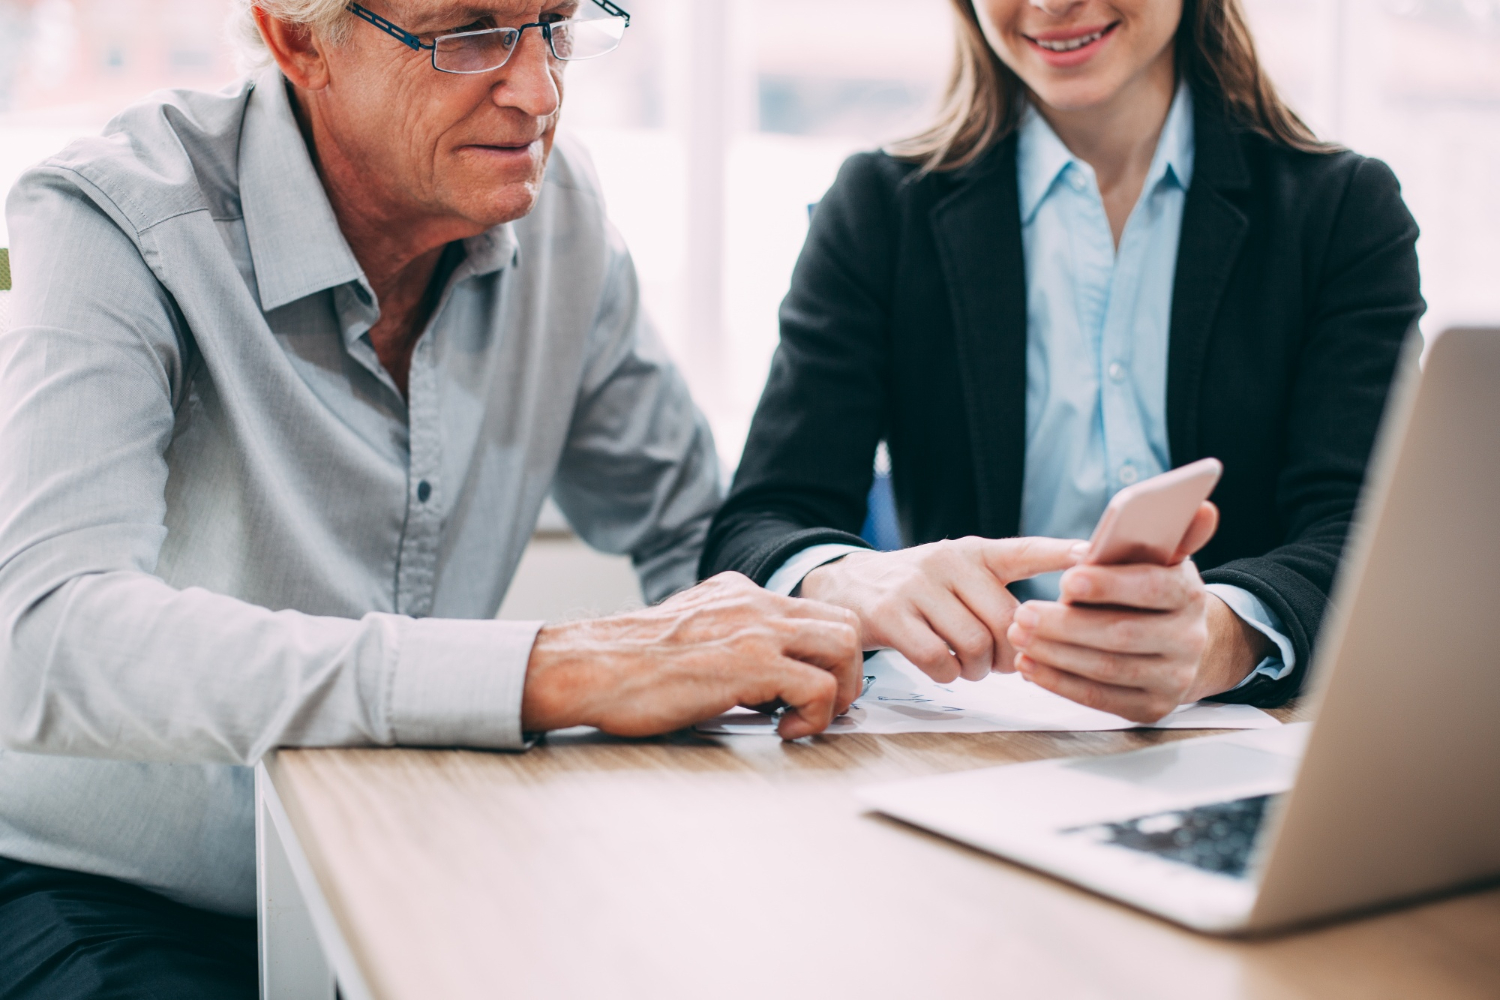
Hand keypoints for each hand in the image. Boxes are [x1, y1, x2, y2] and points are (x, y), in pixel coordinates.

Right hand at [521, 573, 861, 740]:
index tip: (816, 686)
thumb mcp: (688, 632)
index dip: (829, 653)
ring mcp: (754, 630)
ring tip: (808, 718)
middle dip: (848, 672)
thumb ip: (727, 640)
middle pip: (844, 623)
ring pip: (844, 646)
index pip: (816, 609)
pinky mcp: (749, 664)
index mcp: (740, 593)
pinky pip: (818, 687)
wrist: (589, 667)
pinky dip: (815, 717)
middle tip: (824, 706)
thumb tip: (760, 679)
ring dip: (841, 692)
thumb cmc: (627, 664)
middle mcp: (754, 602)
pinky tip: (786, 730)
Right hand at [797, 536, 1084, 682]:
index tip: (1093, 556)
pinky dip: (947, 675)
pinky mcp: (889, 615)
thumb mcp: (958, 575)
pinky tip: (943, 668)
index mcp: (973, 551)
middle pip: (1006, 620)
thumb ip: (997, 593)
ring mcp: (916, 587)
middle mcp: (948, 561)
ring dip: (979, 669)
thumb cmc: (918, 591)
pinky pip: (938, 659)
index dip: (1060, 554)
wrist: (846, 584)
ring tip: (971, 667)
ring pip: (974, 644)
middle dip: (1013, 653)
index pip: (1024, 550)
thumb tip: (1048, 635)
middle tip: (1004, 664)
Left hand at [1005, 503, 1271, 722]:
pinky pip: (1100, 698)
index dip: (1109, 585)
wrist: (1178, 644)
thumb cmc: (1149, 590)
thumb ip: (1167, 532)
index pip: (1153, 588)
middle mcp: (1189, 639)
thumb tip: (1202, 508)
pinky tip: (1030, 666)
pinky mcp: (1151, 708)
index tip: (1067, 578)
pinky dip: (1059, 683)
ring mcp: (1174, 679)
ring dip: (1055, 653)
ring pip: (1106, 668)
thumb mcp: (1159, 559)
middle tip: (1022, 613)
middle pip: (1122, 633)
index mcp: (1190, 594)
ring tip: (1018, 636)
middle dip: (1066, 624)